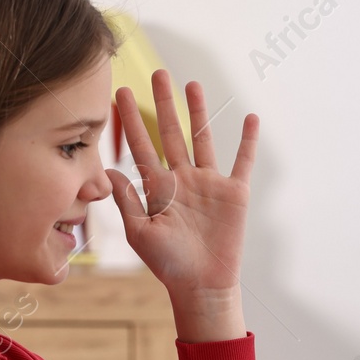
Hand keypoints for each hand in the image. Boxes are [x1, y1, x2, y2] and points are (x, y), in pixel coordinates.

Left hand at [108, 70, 258, 300]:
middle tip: (157, 72)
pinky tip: (250, 118)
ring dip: (199, 112)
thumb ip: (127, 201)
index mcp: (158, 188)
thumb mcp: (140, 234)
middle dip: (164, 103)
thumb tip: (109, 168)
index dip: (130, 120)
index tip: (119, 93)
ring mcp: (209, 184)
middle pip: (171, 133)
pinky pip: (242, 161)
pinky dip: (247, 140)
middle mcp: (183, 179)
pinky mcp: (235, 193)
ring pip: (203, 139)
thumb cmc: (168, 265)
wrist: (202, 286)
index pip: (140, 145)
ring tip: (193, 84)